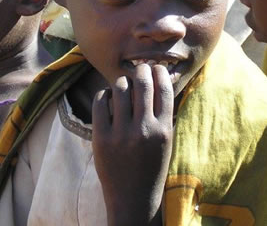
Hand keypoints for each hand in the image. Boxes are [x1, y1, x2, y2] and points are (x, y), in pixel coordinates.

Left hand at [92, 63, 173, 225]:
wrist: (132, 199)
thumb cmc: (151, 167)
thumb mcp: (166, 142)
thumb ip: (163, 115)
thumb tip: (158, 81)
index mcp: (164, 130)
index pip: (164, 89)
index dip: (160, 73)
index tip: (156, 67)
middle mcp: (144, 130)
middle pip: (143, 84)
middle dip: (141, 71)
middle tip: (139, 69)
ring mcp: (121, 134)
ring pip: (120, 89)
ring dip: (122, 82)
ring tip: (122, 84)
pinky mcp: (101, 138)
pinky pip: (101, 103)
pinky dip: (104, 95)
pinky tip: (107, 97)